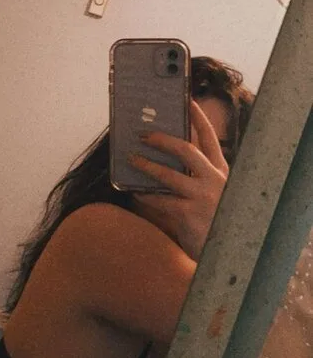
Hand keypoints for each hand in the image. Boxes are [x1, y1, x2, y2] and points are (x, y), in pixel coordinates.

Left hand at [128, 100, 228, 259]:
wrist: (227, 256)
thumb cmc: (214, 222)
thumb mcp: (212, 195)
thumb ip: (195, 177)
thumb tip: (163, 157)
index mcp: (221, 172)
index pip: (210, 138)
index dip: (198, 118)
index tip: (187, 100)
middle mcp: (215, 181)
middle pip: (187, 150)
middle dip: (163, 139)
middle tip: (144, 134)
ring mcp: (203, 197)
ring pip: (169, 174)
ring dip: (147, 165)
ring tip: (131, 158)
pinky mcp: (189, 214)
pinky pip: (160, 200)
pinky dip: (145, 194)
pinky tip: (134, 192)